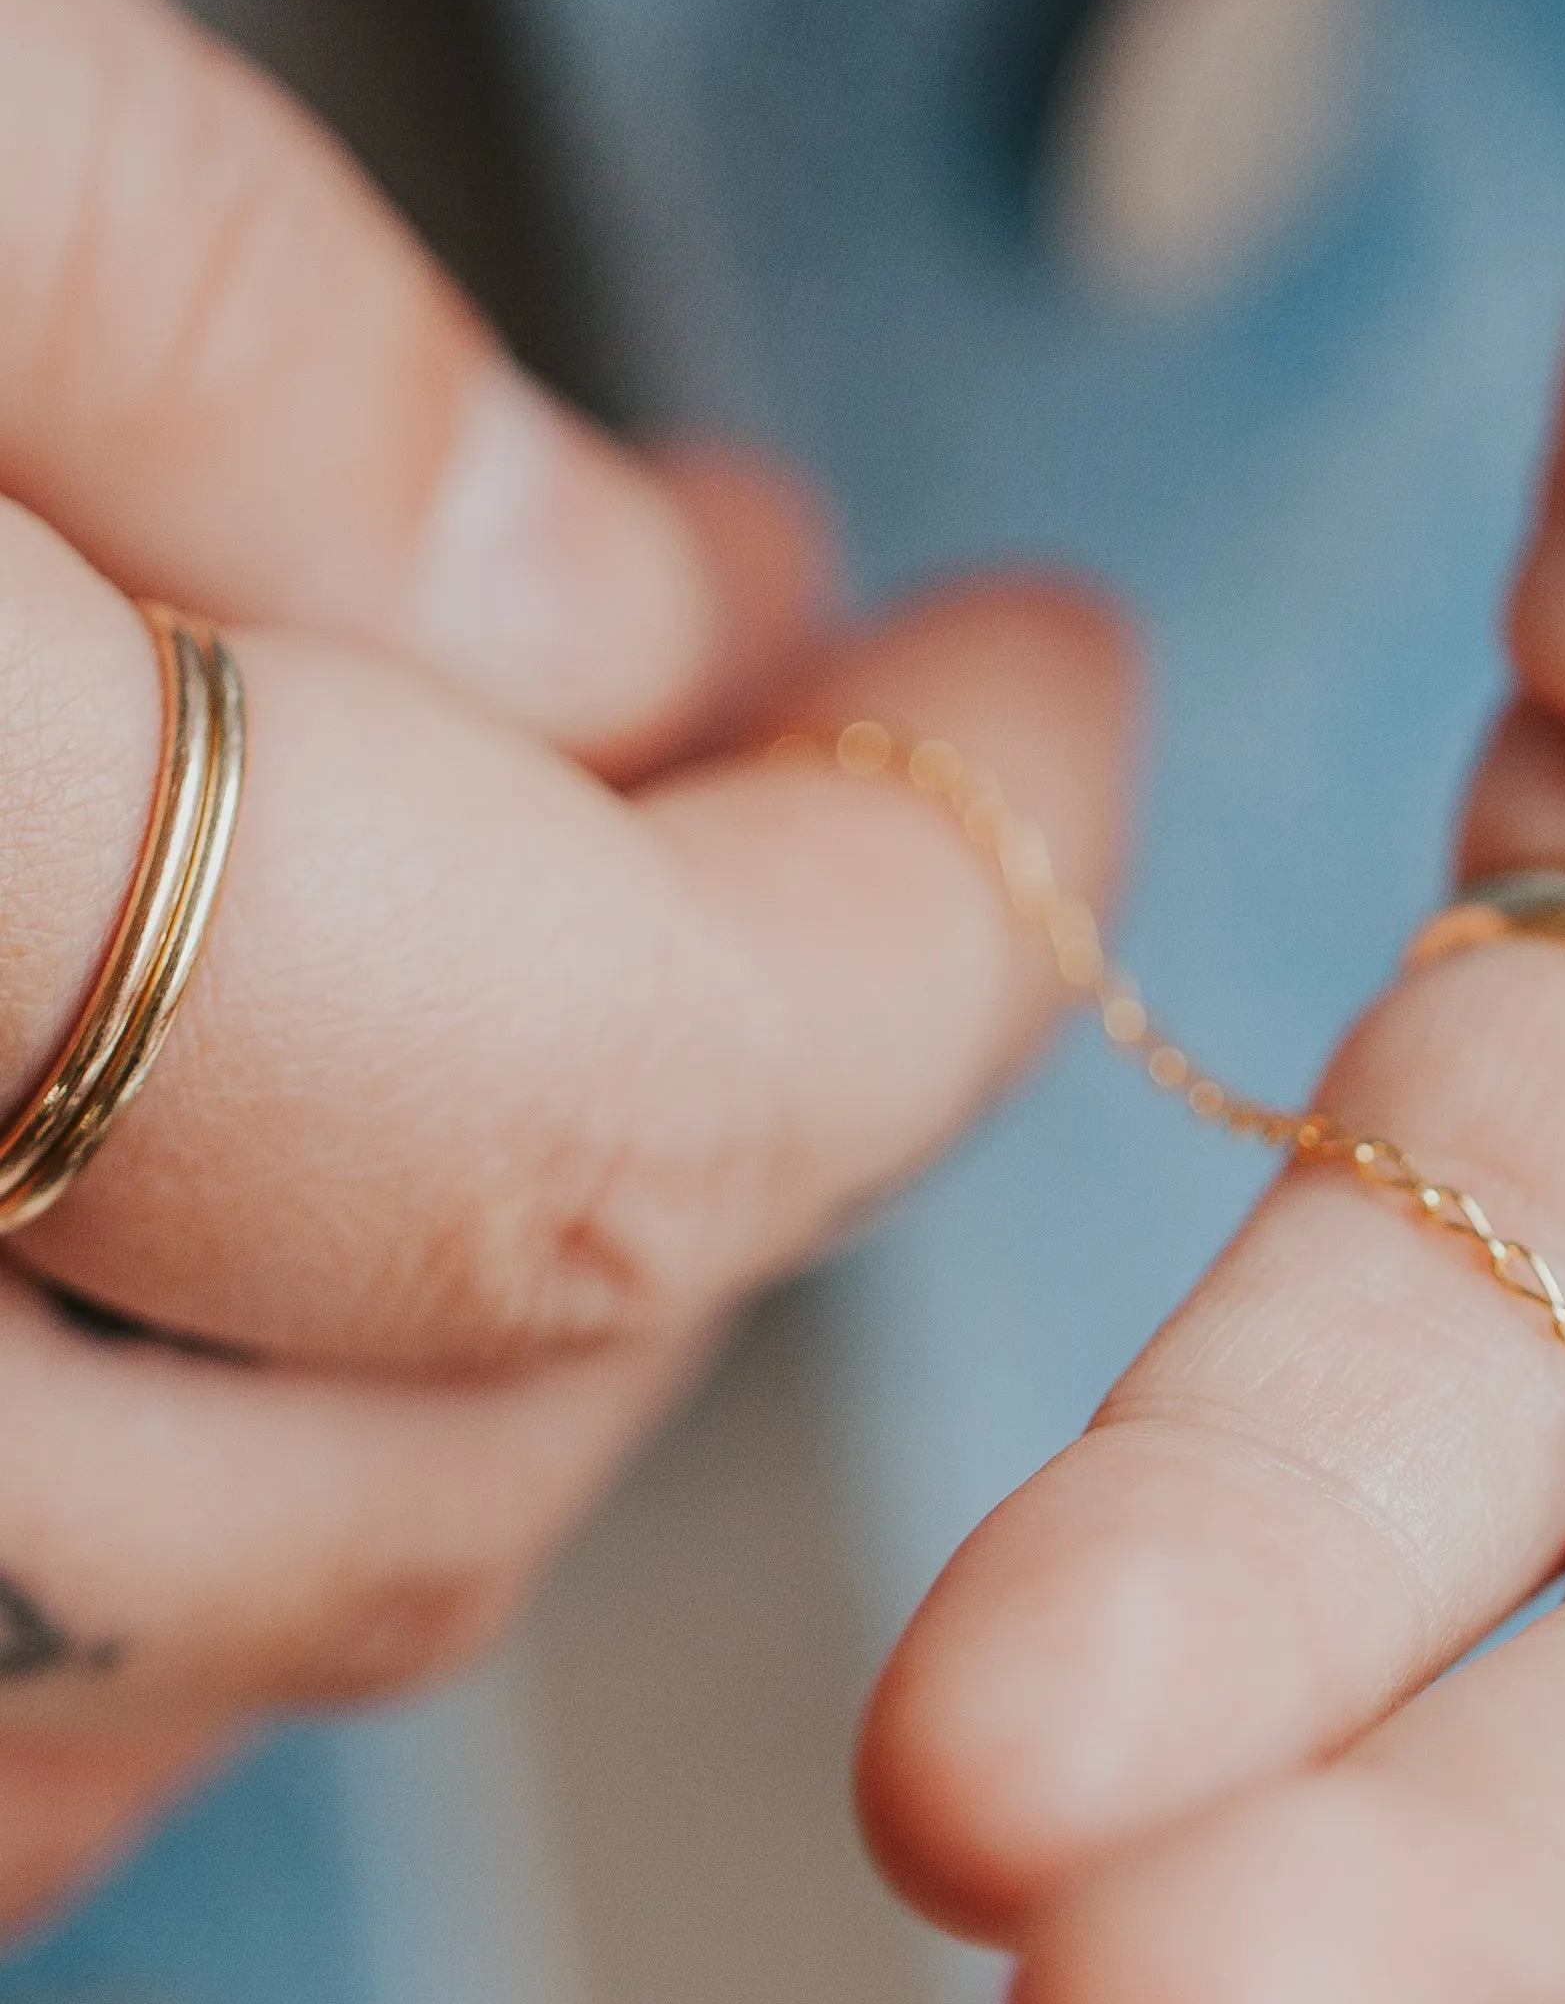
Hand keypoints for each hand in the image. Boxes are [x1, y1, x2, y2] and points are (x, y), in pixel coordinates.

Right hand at [0, 0, 1128, 1923]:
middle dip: (699, 1135)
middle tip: (812, 828)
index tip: (1027, 696)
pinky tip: (149, 1244)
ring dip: (408, 1366)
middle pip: (422, 1450)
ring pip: (152, 1666)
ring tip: (486, 989)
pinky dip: (99, 1527)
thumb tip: (629, 616)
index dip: (893, 916)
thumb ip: (218, 336)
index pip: (578, 1107)